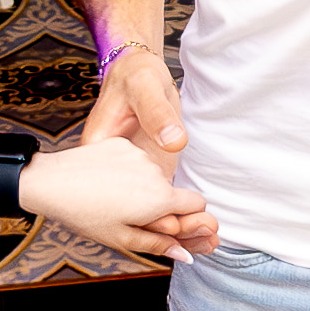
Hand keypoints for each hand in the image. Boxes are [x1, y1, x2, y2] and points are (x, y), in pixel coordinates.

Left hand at [24, 132, 215, 261]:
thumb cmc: (85, 215)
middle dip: (159, 203)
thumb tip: (186, 256)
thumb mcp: (123, 238)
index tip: (166, 223)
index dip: (186, 216)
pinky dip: (125, 170)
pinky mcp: (121, 144)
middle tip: (128, 215)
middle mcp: (156, 172)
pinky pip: (134, 160)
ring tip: (111, 197)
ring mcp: (139, 154)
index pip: (197, 204)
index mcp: (161, 199)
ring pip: (152, 174)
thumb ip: (160, 244)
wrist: (51, 183)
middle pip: (172, 190)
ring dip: (141, 186)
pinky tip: (103, 180)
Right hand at [78, 48, 193, 221]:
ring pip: (151, 209)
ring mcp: (133, 174)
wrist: (139, 71)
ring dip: (178, 226)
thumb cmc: (136, 75)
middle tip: (200, 237)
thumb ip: (157, 114)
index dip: (142, 213)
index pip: (114, 193)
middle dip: (164, 228)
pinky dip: (183, 214)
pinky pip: (164, 200)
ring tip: (210, 240)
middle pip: (134, 208)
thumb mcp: (144, 88)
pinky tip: (206, 231)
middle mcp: (114, 170)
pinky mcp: (150, 172)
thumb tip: (175, 142)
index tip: (172, 222)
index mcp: (99, 150)